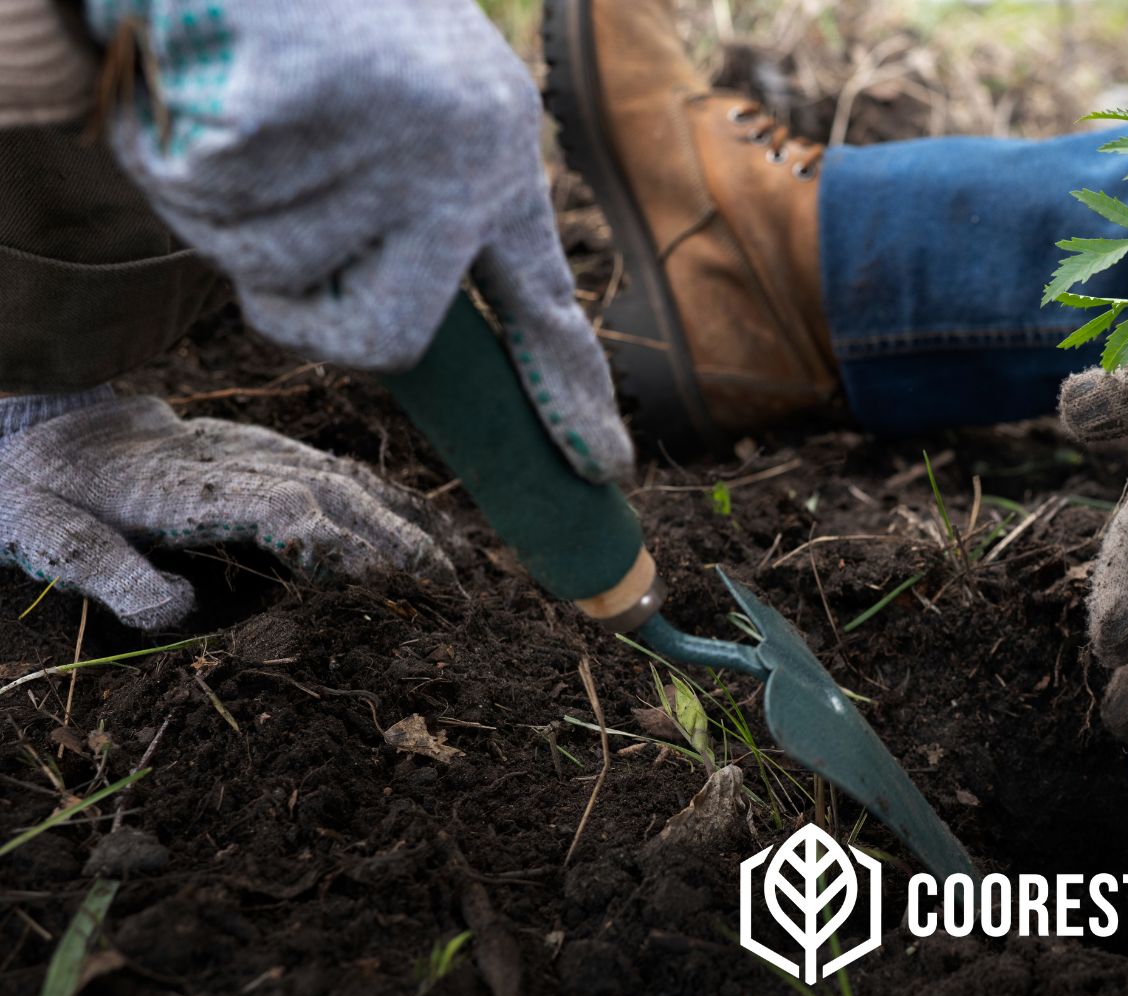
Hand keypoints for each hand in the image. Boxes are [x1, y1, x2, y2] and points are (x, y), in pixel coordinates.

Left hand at [0, 396, 452, 629]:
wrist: (45, 421)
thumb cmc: (42, 489)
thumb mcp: (41, 531)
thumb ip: (102, 569)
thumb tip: (178, 610)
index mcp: (183, 485)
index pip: (282, 508)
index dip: (338, 546)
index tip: (385, 590)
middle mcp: (237, 460)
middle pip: (338, 497)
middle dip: (400, 549)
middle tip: (450, 603)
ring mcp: (262, 450)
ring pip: (355, 484)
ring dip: (413, 531)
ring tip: (464, 581)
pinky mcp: (276, 452)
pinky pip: (353, 476)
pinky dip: (404, 507)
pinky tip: (441, 538)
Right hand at [87, 0, 630, 481]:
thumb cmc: (330, 14)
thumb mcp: (421, 103)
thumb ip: (430, 212)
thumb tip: (401, 330)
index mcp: (495, 158)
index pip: (543, 302)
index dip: (568, 394)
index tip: (608, 468)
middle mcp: (459, 158)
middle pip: (381, 339)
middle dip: (306, 311)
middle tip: (272, 229)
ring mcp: (382, 139)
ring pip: (269, 266)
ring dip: (223, 209)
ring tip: (240, 108)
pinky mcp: (297, 110)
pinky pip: (205, 201)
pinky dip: (170, 154)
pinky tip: (200, 82)